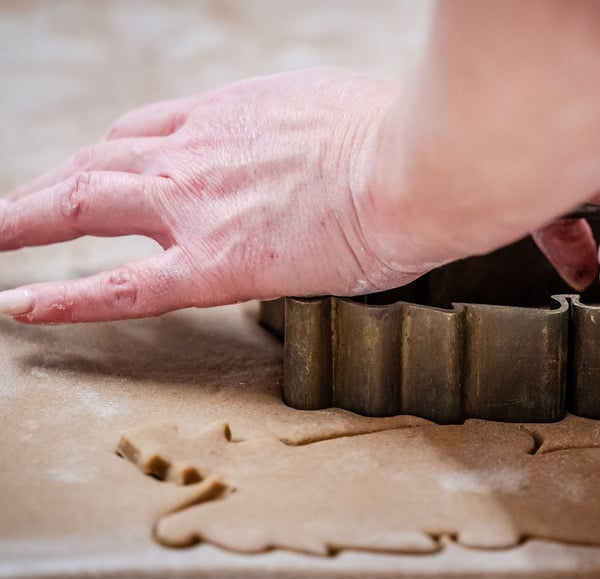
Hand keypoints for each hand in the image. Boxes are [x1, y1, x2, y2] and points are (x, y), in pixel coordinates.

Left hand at [0, 68, 423, 322]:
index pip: (148, 130)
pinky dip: (64, 298)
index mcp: (232, 113)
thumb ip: (305, 128)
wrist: (417, 165)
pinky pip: (119, 287)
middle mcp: (198, 151)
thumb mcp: (338, 107)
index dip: (111, 151)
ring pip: (83, 204)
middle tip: (15, 207)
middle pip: (99, 160)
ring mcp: (196, 207)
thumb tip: (317, 146)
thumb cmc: (401, 138)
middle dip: (50, 184)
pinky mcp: (214, 265)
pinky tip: (22, 307)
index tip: (97, 166)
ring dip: (25, 219)